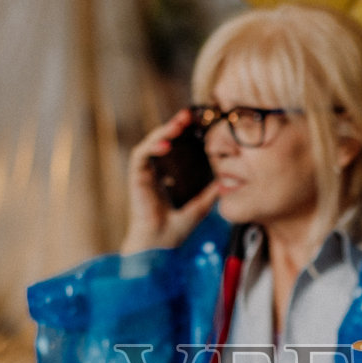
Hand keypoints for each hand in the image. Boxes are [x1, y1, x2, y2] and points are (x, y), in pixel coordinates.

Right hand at [121, 110, 221, 253]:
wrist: (160, 247)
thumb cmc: (175, 231)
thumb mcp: (200, 207)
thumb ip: (210, 194)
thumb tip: (225, 182)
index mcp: (166, 177)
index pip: (174, 149)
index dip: (183, 134)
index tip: (197, 124)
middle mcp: (153, 173)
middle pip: (162, 141)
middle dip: (174, 126)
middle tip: (188, 115)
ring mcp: (143, 174)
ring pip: (150, 143)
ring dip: (163, 131)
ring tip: (178, 123)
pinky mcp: (136, 178)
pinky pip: (141, 156)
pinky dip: (151, 147)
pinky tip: (165, 144)